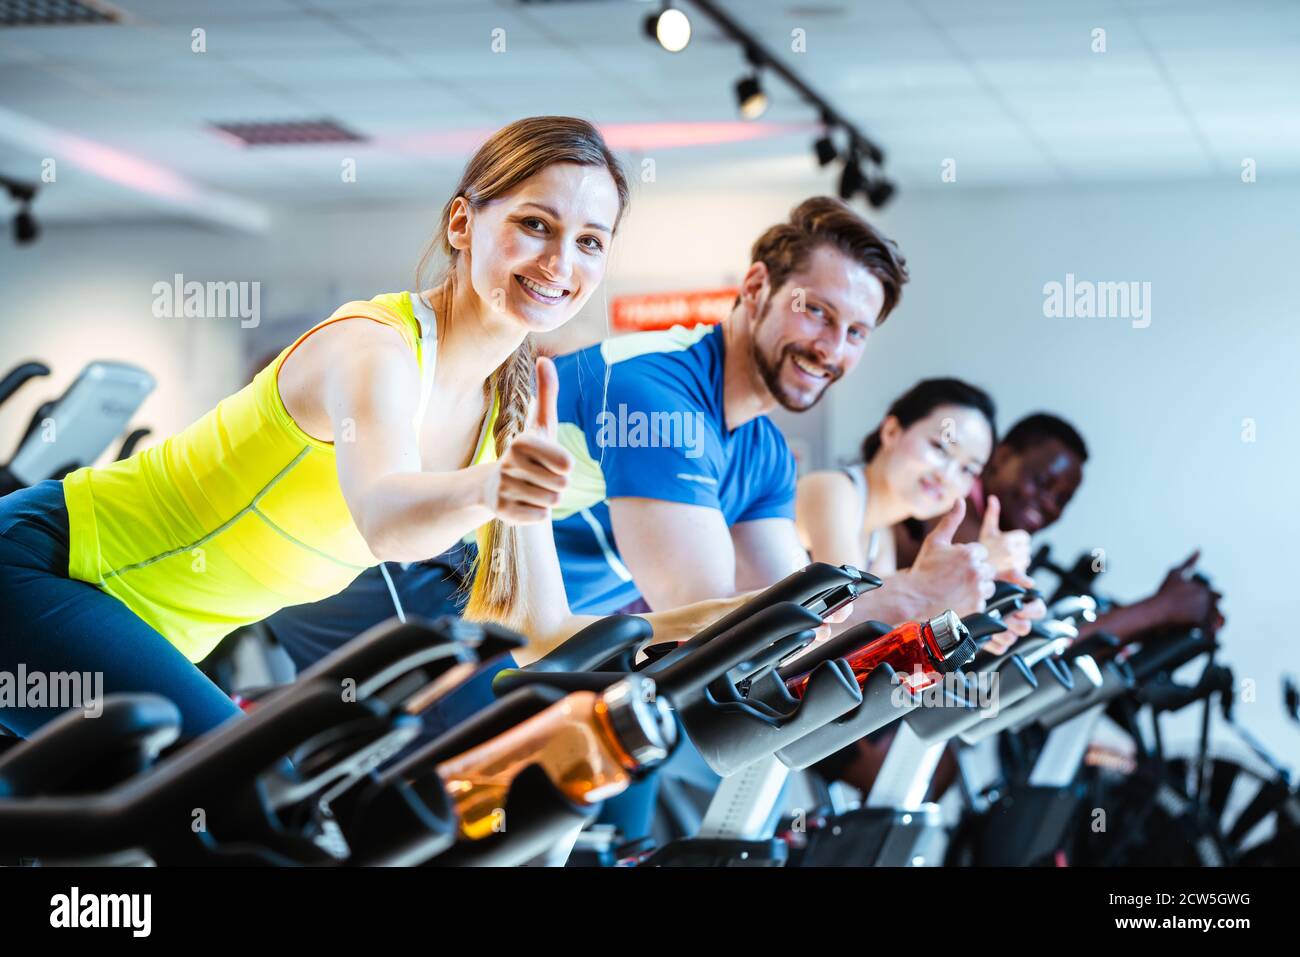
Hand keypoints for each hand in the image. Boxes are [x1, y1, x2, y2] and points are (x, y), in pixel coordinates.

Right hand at [482, 356, 572, 524]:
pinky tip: (524, 502)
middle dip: (558, 484)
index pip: (566, 464)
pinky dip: (538, 513)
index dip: (565, 466)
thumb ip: (546, 393)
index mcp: (522, 442)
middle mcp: (510, 464)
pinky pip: (540, 517)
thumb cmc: (528, 452)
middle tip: (541, 477)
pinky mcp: (502, 512)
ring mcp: (504, 489)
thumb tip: (545, 358)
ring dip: (548, 498)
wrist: (494, 485)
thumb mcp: (540, 424)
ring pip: (551, 502)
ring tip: (533, 488)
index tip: (553, 461)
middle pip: (562, 485)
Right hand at [906, 499, 995, 616]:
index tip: (954, 565)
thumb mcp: (935, 541)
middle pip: (988, 568)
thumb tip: (960, 500)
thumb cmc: (923, 569)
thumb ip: (951, 520)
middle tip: (955, 577)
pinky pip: (983, 601)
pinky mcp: (978, 606)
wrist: (913, 598)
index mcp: (969, 553)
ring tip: (957, 588)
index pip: (981, 552)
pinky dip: (973, 601)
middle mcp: (977, 571)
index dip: (968, 558)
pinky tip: (957, 598)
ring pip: (988, 585)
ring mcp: (978, 590)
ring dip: (977, 586)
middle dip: (975, 571)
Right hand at [978, 495, 1030, 577]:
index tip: (1006, 543)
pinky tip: (1030, 582)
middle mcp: (1009, 552)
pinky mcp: (1010, 577)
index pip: (1025, 537)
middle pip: (1027, 550)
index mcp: (1006, 539)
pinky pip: (1022, 577)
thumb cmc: (982, 546)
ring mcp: (1010, 565)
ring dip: (1018, 563)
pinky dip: (1025, 580)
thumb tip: (993, 497)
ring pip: (1025, 562)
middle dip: (1018, 552)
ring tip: (1002, 564)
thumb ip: (992, 514)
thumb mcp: (986, 529)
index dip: (1018, 540)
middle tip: (1003, 554)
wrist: (969, 567)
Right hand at [1152, 550, 1218, 628]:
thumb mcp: (1176, 574)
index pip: (1217, 596)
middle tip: (1193, 613)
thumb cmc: (1164, 592)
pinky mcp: (1202, 627)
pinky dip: (1209, 634)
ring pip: (1216, 621)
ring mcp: (1206, 614)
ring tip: (1195, 623)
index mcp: (1206, 589)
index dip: (1205, 600)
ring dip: (1210, 622)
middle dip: (1208, 611)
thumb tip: (1199, 550)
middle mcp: (1209, 601)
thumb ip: (1189, 562)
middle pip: (1216, 608)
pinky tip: (1199, 633)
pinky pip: (1212, 633)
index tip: (1194, 603)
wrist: (1154, 612)